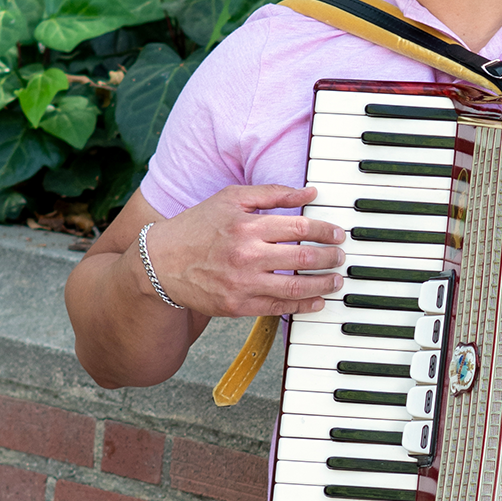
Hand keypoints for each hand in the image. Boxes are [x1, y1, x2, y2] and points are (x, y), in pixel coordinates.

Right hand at [139, 184, 345, 317]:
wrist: (160, 263)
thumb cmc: (198, 226)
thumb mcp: (231, 198)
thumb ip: (272, 193)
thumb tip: (310, 192)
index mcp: (247, 225)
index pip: (300, 226)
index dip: (325, 231)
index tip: (338, 234)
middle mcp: (246, 255)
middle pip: (303, 258)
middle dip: (330, 258)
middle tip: (341, 257)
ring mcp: (242, 283)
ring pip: (295, 287)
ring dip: (323, 284)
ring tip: (336, 280)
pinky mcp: (237, 306)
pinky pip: (278, 308)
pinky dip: (302, 305)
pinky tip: (317, 300)